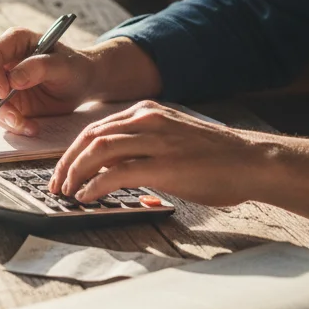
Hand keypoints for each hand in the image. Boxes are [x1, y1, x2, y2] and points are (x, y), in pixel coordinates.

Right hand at [0, 26, 95, 135]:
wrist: (81, 84)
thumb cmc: (74, 67)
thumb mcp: (63, 65)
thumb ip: (40, 67)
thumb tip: (13, 79)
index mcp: (15, 41)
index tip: (3, 93)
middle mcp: (5, 60)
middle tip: (15, 118)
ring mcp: (4, 81)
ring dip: (4, 117)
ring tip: (29, 127)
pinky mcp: (8, 100)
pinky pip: (0, 114)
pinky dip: (12, 125)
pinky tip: (31, 128)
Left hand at [50, 101, 263, 203]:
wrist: (252, 162)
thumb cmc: (215, 157)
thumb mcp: (171, 139)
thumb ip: (141, 145)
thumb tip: (108, 167)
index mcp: (147, 112)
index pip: (96, 128)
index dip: (73, 150)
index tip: (62, 170)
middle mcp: (147, 120)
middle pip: (90, 137)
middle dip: (66, 162)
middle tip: (56, 184)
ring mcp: (155, 140)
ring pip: (98, 149)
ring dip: (75, 172)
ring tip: (66, 192)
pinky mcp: (164, 164)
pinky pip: (117, 172)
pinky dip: (95, 185)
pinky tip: (87, 197)